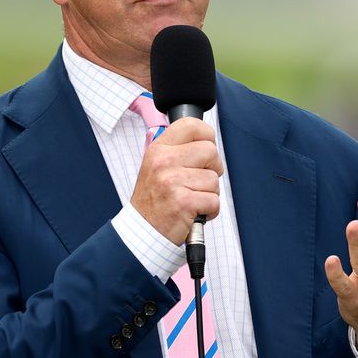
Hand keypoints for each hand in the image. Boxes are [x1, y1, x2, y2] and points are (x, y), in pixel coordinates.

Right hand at [130, 117, 222, 244]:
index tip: (206, 152)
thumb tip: (207, 139)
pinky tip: (194, 212)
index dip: (207, 136)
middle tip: (199, 181)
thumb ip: (178, 150)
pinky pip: (214, 200)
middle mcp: (164, 161)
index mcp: (159, 149)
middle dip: (213, 168)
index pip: (192, 125)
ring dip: (209, 193)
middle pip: (210, 151)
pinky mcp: (183, 202)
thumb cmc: (155, 199)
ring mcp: (172, 181)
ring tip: (192, 199)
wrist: (143, 231)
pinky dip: (210, 210)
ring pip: (214, 179)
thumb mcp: (156, 166)